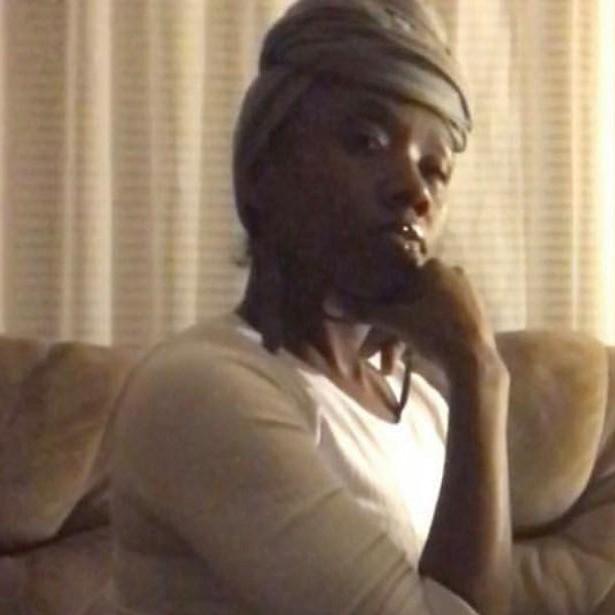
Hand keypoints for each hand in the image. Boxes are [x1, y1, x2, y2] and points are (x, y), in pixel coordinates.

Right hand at [343, 259, 498, 372]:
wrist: (475, 363)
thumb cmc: (434, 332)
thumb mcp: (394, 321)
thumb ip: (362, 310)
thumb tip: (328, 300)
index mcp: (434, 267)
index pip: (396, 283)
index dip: (377, 308)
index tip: (366, 330)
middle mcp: (452, 274)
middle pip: (408, 303)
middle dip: (387, 332)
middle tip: (372, 355)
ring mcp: (465, 295)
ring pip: (422, 315)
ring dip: (401, 340)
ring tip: (388, 366)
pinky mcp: (473, 315)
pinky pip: (438, 322)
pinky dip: (421, 338)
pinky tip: (409, 359)